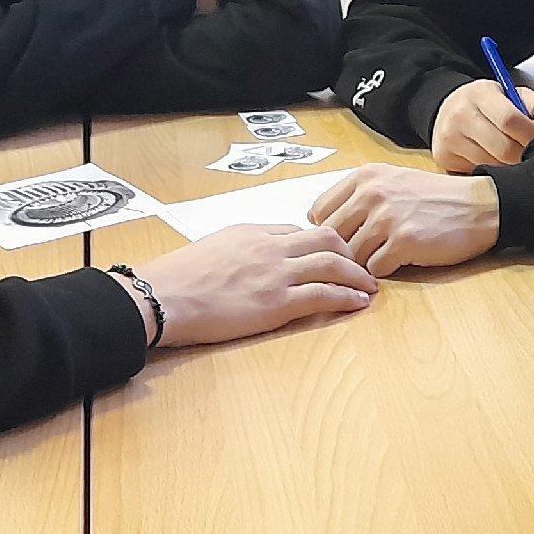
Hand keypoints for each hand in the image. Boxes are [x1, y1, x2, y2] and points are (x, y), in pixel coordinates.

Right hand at [129, 224, 378, 347]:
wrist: (162, 297)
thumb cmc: (177, 278)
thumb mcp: (212, 249)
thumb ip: (239, 250)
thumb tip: (251, 259)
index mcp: (253, 232)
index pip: (298, 230)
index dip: (321, 243)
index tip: (333, 255)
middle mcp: (270, 247)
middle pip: (327, 237)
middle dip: (350, 250)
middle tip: (362, 265)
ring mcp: (276, 274)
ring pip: (332, 263)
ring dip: (357, 274)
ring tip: (371, 285)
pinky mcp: (276, 303)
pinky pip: (323, 294)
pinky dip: (347, 296)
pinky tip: (359, 302)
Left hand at [307, 164, 499, 275]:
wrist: (478, 206)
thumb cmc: (435, 198)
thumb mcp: (392, 181)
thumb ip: (358, 197)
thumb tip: (323, 223)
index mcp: (365, 177)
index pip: (319, 211)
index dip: (327, 231)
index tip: (342, 240)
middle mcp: (371, 194)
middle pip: (331, 236)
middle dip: (342, 252)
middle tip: (356, 260)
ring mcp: (387, 218)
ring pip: (351, 255)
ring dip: (362, 265)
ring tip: (379, 262)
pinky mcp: (404, 242)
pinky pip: (374, 268)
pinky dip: (382, 272)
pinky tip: (398, 263)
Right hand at [429, 79, 533, 171]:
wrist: (450, 109)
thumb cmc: (488, 104)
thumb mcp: (517, 95)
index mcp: (480, 94)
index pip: (510, 120)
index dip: (532, 135)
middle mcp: (460, 116)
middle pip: (503, 149)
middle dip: (524, 156)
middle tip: (531, 154)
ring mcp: (449, 140)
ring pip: (492, 166)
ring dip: (510, 168)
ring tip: (514, 157)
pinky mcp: (444, 159)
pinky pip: (478, 175)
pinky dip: (493, 175)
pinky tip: (496, 164)